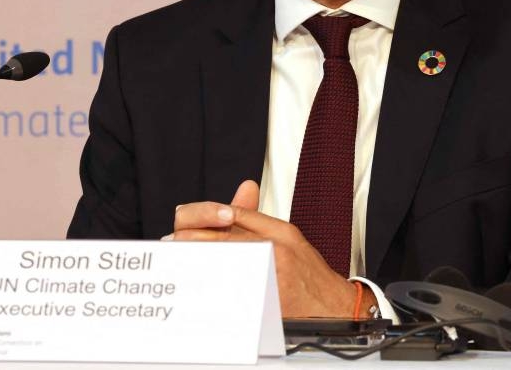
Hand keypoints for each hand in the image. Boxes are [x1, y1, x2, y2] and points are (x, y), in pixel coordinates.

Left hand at [169, 180, 373, 317]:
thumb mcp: (288, 241)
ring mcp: (272, 273)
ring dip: (196, 258)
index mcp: (280, 232)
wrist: (337, 309)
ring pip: (224, 257)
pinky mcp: (268, 298)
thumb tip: (235, 201)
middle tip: (172, 242)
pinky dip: (212, 283)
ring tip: (177, 260)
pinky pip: (233, 287)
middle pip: (224, 234)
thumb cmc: (312, 278)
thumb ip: (257, 222)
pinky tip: (196, 283)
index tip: (183, 222)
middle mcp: (277, 248)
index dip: (203, 216)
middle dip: (192, 237)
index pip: (234, 214)